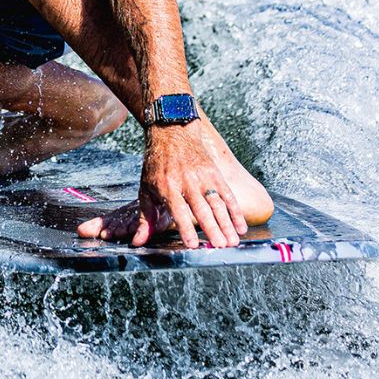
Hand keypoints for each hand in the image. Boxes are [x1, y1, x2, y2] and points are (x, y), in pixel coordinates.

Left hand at [77, 115, 248, 248]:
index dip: (185, 227)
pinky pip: (228, 194)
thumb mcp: (145, 188)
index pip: (177, 210)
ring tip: (233, 242)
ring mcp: (203, 177)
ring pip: (217, 202)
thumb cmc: (157, 164)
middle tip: (220, 246)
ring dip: (227, 223)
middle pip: (201, 208)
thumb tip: (137, 241)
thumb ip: (144, 217)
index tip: (193, 244)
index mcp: (166, 186)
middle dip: (211, 228)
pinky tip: (241, 227)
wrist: (172, 132)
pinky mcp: (215, 173)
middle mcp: (186, 181)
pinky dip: (236, 211)